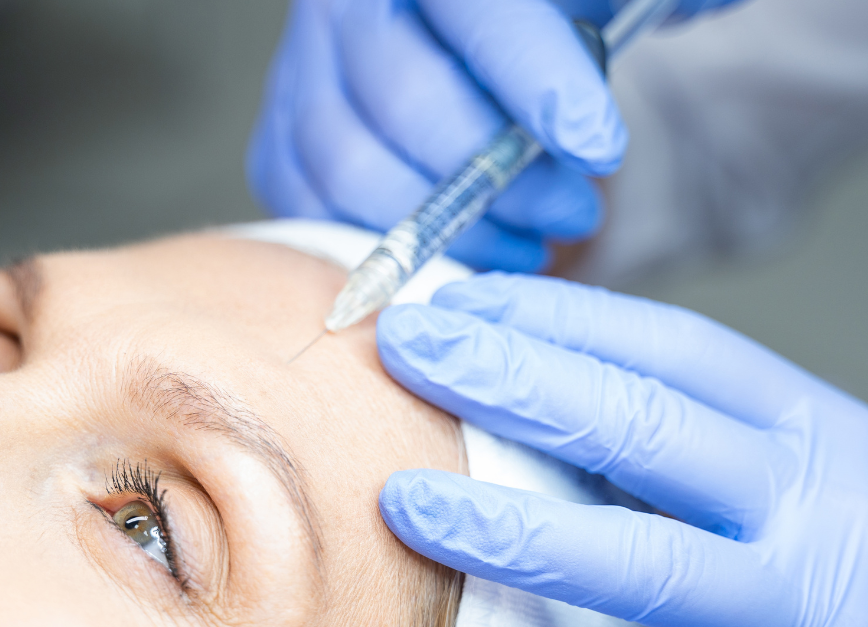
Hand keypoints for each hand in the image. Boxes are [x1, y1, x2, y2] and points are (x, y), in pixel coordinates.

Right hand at [247, 0, 619, 272]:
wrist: (456, 24)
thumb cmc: (541, 11)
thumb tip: (701, 6)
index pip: (479, 12)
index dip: (536, 82)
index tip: (598, 147)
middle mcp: (346, 2)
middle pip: (406, 102)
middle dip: (499, 178)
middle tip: (576, 211)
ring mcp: (300, 70)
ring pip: (352, 169)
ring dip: (448, 228)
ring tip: (526, 240)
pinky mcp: (281, 134)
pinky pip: (311, 203)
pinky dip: (385, 241)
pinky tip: (459, 247)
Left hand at [374, 274, 867, 626]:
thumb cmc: (854, 578)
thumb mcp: (797, 485)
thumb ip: (692, 447)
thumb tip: (538, 390)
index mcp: (808, 436)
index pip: (672, 352)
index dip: (558, 319)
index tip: (455, 302)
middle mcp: (815, 510)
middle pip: (648, 429)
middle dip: (515, 382)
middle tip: (403, 346)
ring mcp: (818, 620)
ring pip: (654, 566)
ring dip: (520, 532)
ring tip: (405, 504)